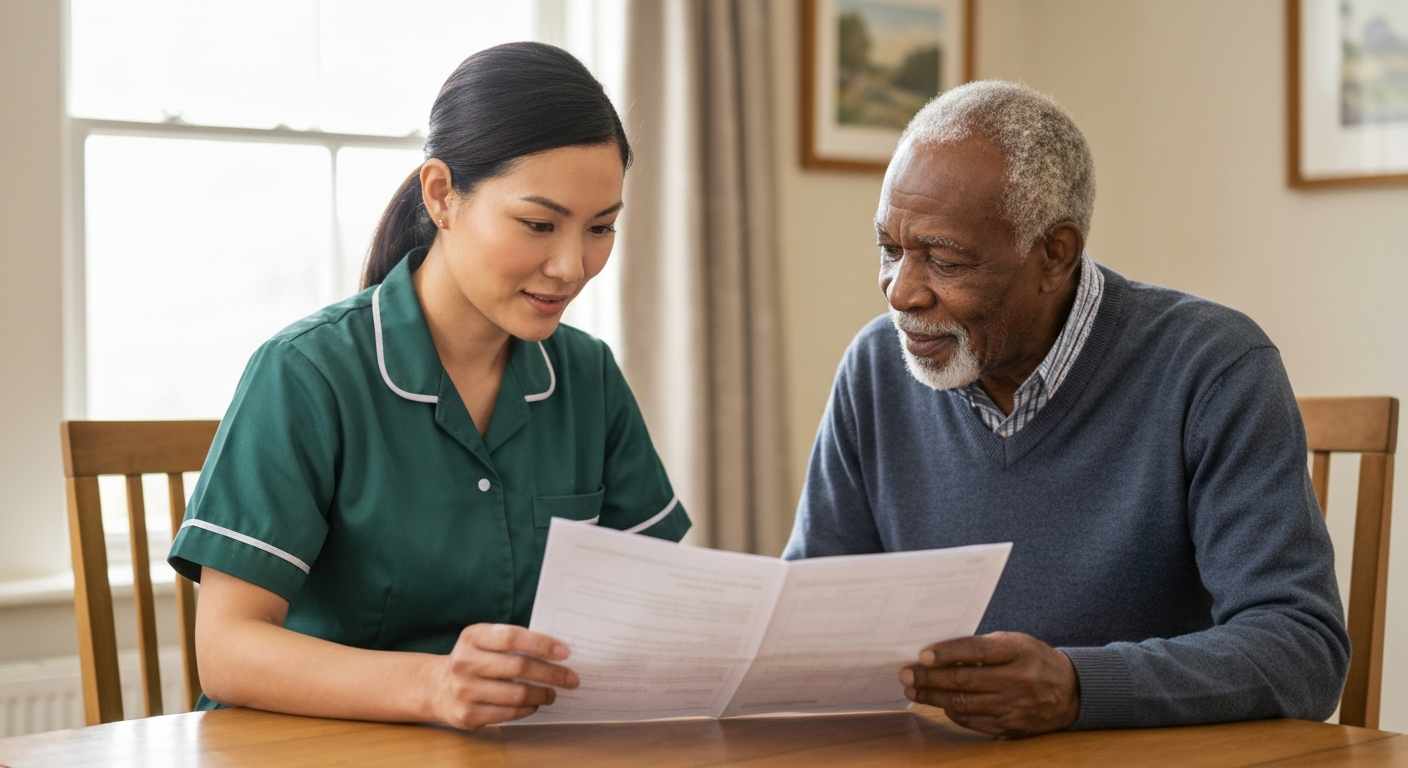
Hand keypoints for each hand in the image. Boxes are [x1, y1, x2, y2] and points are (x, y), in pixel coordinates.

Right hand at [426, 623, 578, 728]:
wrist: (438, 687)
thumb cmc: (474, 659)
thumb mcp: (485, 640)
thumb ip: (513, 641)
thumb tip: (557, 651)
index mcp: (472, 636)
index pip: (513, 637)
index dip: (542, 644)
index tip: (565, 652)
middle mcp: (464, 662)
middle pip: (519, 667)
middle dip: (552, 673)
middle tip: (571, 678)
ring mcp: (464, 690)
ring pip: (517, 694)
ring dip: (542, 694)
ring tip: (552, 693)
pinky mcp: (467, 715)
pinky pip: (508, 713)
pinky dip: (527, 708)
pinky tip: (534, 703)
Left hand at [899, 631, 1078, 737]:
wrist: (1071, 692)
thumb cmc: (1034, 660)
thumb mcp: (1015, 642)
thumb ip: (982, 647)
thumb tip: (940, 653)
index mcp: (1018, 652)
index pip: (976, 651)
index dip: (947, 653)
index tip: (922, 654)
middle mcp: (1016, 680)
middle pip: (964, 680)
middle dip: (930, 678)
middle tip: (905, 674)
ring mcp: (1013, 707)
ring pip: (964, 703)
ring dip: (933, 697)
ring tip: (913, 689)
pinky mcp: (1010, 727)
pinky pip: (973, 721)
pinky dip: (952, 712)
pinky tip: (940, 703)